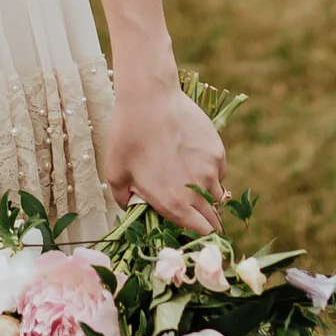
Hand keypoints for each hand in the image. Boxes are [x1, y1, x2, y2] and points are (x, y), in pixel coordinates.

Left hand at [101, 59, 224, 231]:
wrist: (149, 99)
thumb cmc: (127, 137)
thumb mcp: (115, 174)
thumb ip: (125, 199)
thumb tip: (132, 207)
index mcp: (173, 202)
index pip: (201, 232)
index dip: (200, 236)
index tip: (194, 233)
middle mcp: (197, 190)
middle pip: (214, 217)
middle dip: (207, 220)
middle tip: (196, 214)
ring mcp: (211, 169)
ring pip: (217, 193)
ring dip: (208, 195)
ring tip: (191, 184)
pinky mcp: (217, 149)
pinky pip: (220, 170)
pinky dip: (212, 172)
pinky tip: (194, 161)